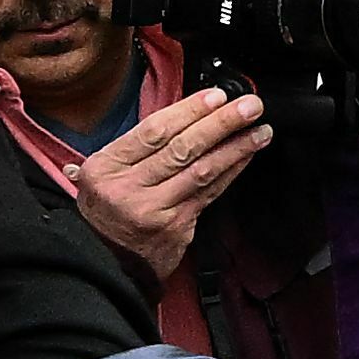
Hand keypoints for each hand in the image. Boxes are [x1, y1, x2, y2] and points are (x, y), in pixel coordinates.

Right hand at [72, 84, 269, 276]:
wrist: (101, 261)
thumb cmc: (104, 211)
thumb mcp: (99, 173)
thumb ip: (132, 145)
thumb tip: (180, 114)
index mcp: (106, 167)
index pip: (154, 132)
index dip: (189, 111)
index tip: (217, 96)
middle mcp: (129, 189)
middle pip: (182, 149)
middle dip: (222, 124)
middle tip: (250, 107)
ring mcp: (155, 210)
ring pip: (202, 172)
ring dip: (236, 148)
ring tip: (260, 131)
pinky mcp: (177, 228)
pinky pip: (209, 193)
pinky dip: (230, 172)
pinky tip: (246, 158)